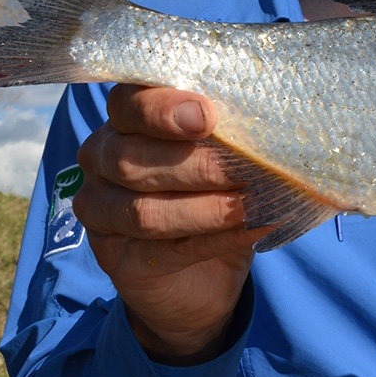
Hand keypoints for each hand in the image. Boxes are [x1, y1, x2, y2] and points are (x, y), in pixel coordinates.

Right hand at [74, 84, 268, 363]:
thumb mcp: (222, 152)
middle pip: (131, 159)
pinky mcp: (115, 261)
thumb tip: (276, 123)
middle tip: (248, 170)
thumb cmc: (214, 190)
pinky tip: (255, 229)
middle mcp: (101, 161)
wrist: (200, 274)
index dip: (162, 109)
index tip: (207, 117)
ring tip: (254, 205)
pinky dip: (216, 239)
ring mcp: (99, 213)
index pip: (128, 103)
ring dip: (208, 208)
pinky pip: (164, 250)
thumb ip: (230, 134)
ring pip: (146, 212)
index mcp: (124, 120)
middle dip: (198, 165)